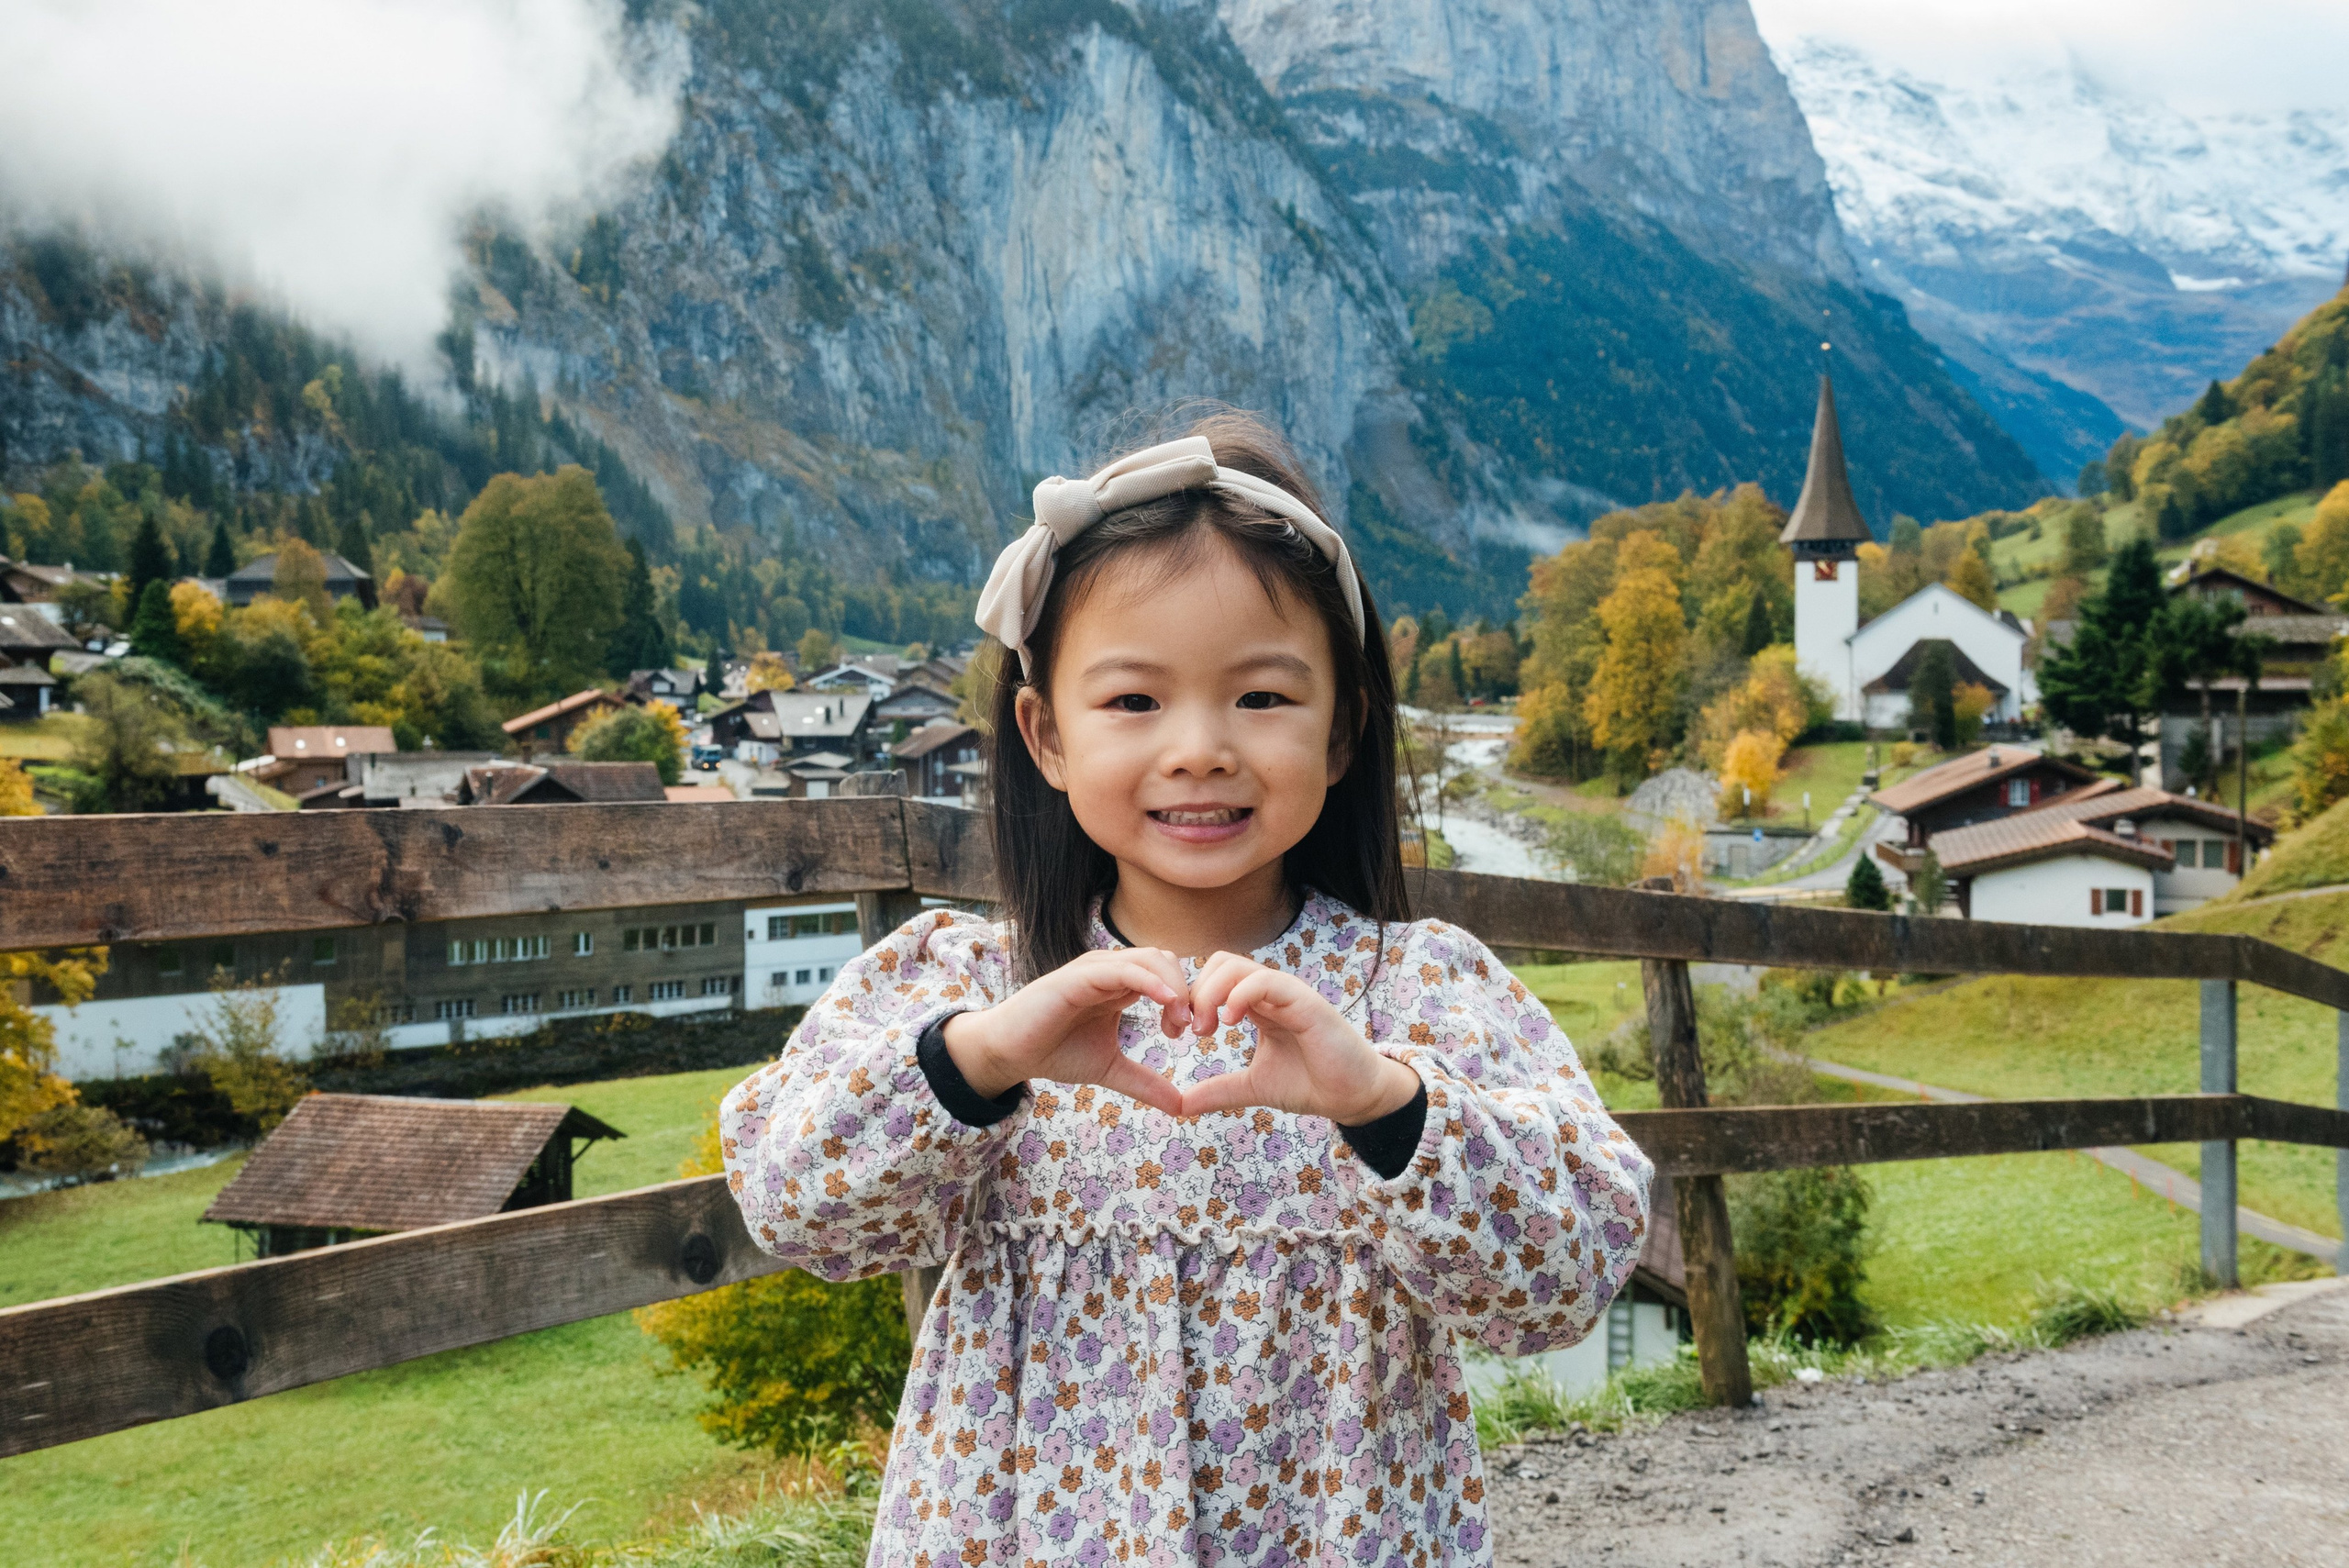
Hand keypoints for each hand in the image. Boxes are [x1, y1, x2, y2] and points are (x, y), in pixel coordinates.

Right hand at [940, 947, 1189, 1115]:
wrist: (1010, 1053)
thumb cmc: (1055, 1052)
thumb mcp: (1110, 1068)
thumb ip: (1144, 1082)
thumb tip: (1182, 1107)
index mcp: (1121, 985)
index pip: (1168, 973)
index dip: (1186, 997)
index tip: (1191, 1031)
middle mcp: (1111, 970)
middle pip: (1166, 959)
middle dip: (1186, 990)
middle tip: (1190, 1027)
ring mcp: (1095, 970)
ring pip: (1150, 959)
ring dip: (1174, 986)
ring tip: (1179, 1021)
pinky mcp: (1079, 977)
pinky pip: (1123, 969)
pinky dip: (1150, 980)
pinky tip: (1166, 1002)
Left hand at [1177, 952, 1420, 1123]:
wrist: (1353, 1096)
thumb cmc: (1310, 1084)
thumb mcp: (1254, 1086)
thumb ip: (1219, 1090)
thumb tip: (1180, 1105)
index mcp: (1257, 1005)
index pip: (1213, 978)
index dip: (1188, 999)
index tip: (1176, 1031)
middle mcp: (1270, 993)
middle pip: (1220, 962)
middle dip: (1195, 992)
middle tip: (1191, 1030)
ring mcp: (1287, 993)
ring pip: (1237, 966)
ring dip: (1211, 993)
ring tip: (1207, 1028)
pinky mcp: (1305, 1001)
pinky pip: (1265, 981)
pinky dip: (1240, 995)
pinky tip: (1229, 1022)